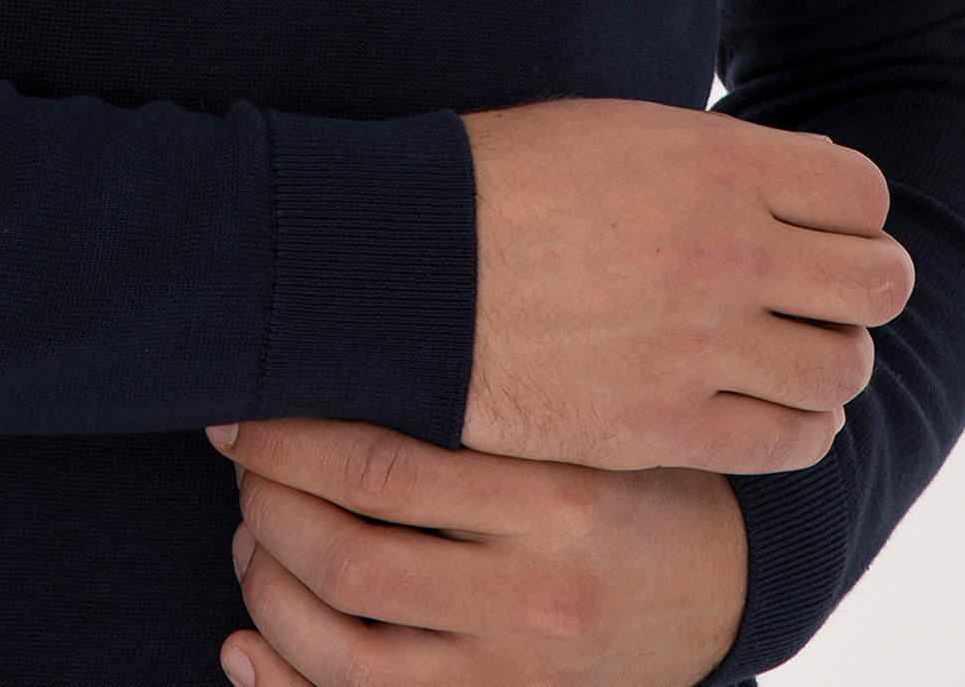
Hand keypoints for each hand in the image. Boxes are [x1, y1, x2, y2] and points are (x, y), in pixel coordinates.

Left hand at [205, 417, 748, 686]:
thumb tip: (366, 312)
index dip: (290, 439)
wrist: (726, 585)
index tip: (243, 406)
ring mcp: (517, 671)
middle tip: (238, 461)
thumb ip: (496, 381)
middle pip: (350, 561)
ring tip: (250, 537)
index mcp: (559, 495)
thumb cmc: (636, 465)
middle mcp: (536, 593)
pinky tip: (245, 643)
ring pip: (347, 651)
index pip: (384, 469)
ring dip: (269, 589)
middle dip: (266, 506)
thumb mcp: (588, 411)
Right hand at [460, 95, 912, 469]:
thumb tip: (819, 173)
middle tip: (821, 295)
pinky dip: (796, 426)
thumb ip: (727, 158)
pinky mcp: (666, 425)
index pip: (863, 194)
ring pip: (844, 369)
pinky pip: (790, 441)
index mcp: (719, 165)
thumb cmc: (508, 181)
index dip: (851, 212)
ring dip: (828, 359)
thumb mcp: (624, 129)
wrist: (410, 265)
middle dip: (861, 286)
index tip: (821, 227)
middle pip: (880, 284)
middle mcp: (728, 254)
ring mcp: (701, 346)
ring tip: (789, 353)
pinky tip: (764, 407)